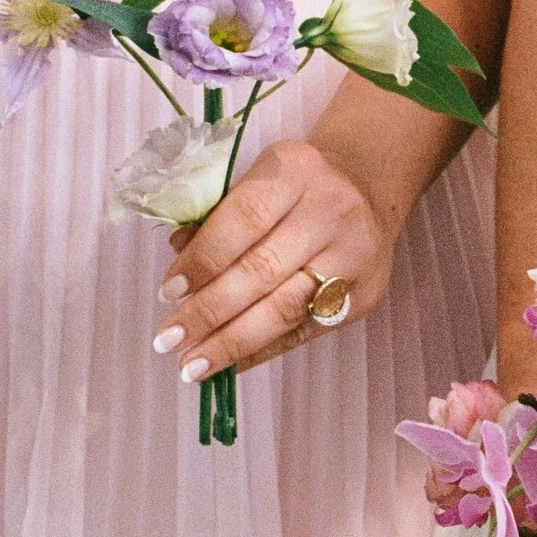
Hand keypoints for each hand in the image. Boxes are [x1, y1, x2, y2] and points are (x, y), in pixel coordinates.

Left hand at [152, 138, 396, 379]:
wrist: (367, 191)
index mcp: (296, 171)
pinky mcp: (364, 294)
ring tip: (193, 364)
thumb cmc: (296, 190)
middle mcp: (331, 211)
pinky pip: (305, 330)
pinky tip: (232, 362)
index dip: (203, 259)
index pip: (244, 219)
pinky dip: (263, 349)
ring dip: (233, 341)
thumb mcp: (257, 183)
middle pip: (262, 270)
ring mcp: (353, 256)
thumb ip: (216, 220)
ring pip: (285, 308)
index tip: (169, 292)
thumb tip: (178, 272)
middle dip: (209, 311)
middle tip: (169, 339)